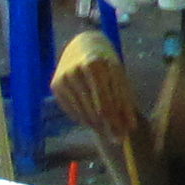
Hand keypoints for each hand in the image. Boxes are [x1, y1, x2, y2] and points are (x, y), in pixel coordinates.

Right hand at [50, 30, 138, 148]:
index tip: (128, 132)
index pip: (108, 102)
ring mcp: (63, 78)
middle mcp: (75, 71)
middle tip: (119, 138)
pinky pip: (72, 111)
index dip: (118, 120)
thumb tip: (129, 127)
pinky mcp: (55, 86)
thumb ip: (125, 99)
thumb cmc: (106, 63)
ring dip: (98, 127)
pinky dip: (85, 120)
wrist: (82, 45)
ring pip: (83, 113)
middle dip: (110, 126)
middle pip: (95, 110)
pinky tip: (95, 123)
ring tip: (110, 133)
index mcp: (95, 65)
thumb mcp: (119, 75)